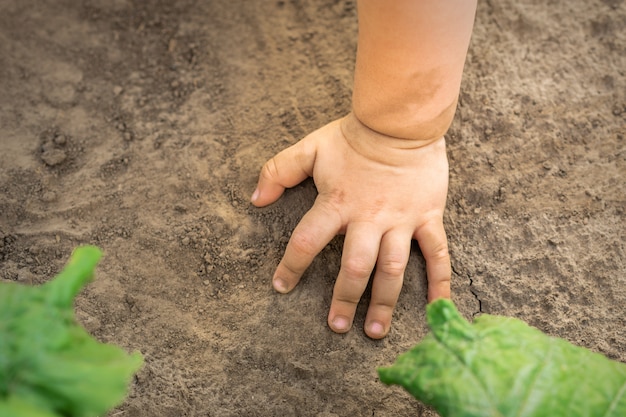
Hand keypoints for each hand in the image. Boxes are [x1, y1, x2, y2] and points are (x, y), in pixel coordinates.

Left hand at [251, 113, 450, 338]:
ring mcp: (400, 220)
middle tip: (335, 327)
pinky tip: (438, 307)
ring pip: (392, 269)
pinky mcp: (427, 217)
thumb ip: (278, 171)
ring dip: (383, 302)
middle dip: (344, 299)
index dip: (291, 266)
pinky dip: (440, 281)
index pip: (307, 241)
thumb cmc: (353, 136)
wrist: (400, 121)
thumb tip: (255, 199)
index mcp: (336, 204)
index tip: (281, 286)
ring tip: (374, 331)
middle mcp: (369, 219)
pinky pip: (437, 254)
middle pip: (355, 267)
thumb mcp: (310, 148)